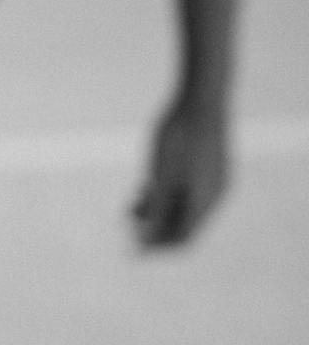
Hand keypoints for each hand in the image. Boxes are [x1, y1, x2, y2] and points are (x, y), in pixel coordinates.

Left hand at [130, 92, 229, 248]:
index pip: (182, 239)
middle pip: (185, 224)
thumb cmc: (179, 137)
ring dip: (160, 209)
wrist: (202, 97)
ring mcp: (216, 179)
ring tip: (133, 203)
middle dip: (155, 227)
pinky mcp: (213, 164)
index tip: (131, 246)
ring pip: (187, 205)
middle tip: (127, 220)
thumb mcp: (161, 177)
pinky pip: (192, 189)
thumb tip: (143, 242)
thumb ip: (156, 211)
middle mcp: (215, 196)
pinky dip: (170, 193)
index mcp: (204, 203)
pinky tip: (148, 183)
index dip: (156, 247)